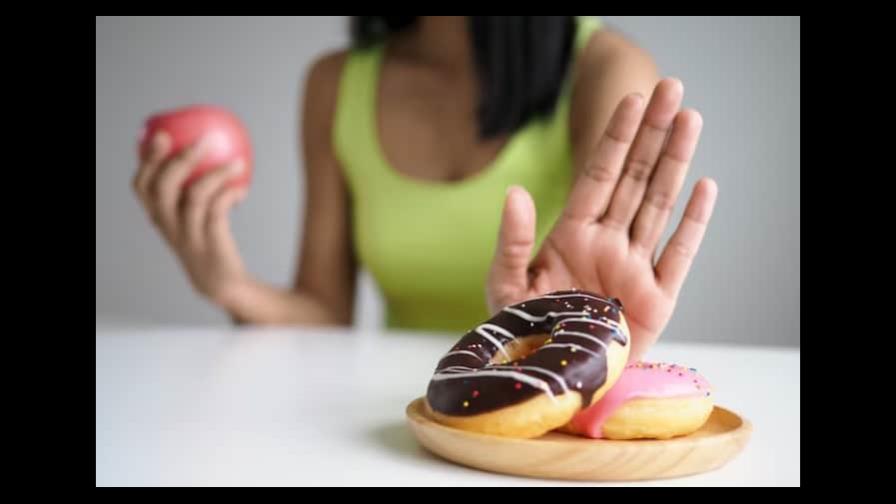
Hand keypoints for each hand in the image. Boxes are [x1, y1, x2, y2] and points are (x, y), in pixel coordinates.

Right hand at [132, 132, 249, 305]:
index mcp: (160, 217)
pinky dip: (230, 194)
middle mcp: (169, 226)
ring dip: (217, 174)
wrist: (221, 284)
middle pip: (162, 188)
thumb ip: (191, 190)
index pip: (141, 187)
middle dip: (178, 159)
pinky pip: (218, 211)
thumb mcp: (192, 217)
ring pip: (194, 197)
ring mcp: (188, 236)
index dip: (147, 160)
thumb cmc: (209, 241)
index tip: (162, 135)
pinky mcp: (210, 244)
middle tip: (202, 140)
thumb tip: (208, 150)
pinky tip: (243, 187)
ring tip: (237, 162)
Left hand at [487, 78, 717, 360]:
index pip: (598, 175)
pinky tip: (705, 188)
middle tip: (672, 89)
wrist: (549, 379)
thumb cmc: (523, 334)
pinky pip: (679, 255)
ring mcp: (634, 268)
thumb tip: (515, 192)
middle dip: (652, 134)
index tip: (632, 100)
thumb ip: (512, 241)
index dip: (616, 137)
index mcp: (572, 235)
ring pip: (659, 205)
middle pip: (635, 178)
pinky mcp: (657, 300)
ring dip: (675, 163)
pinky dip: (693, 223)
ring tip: (690, 120)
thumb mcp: (506, 286)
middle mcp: (607, 243)